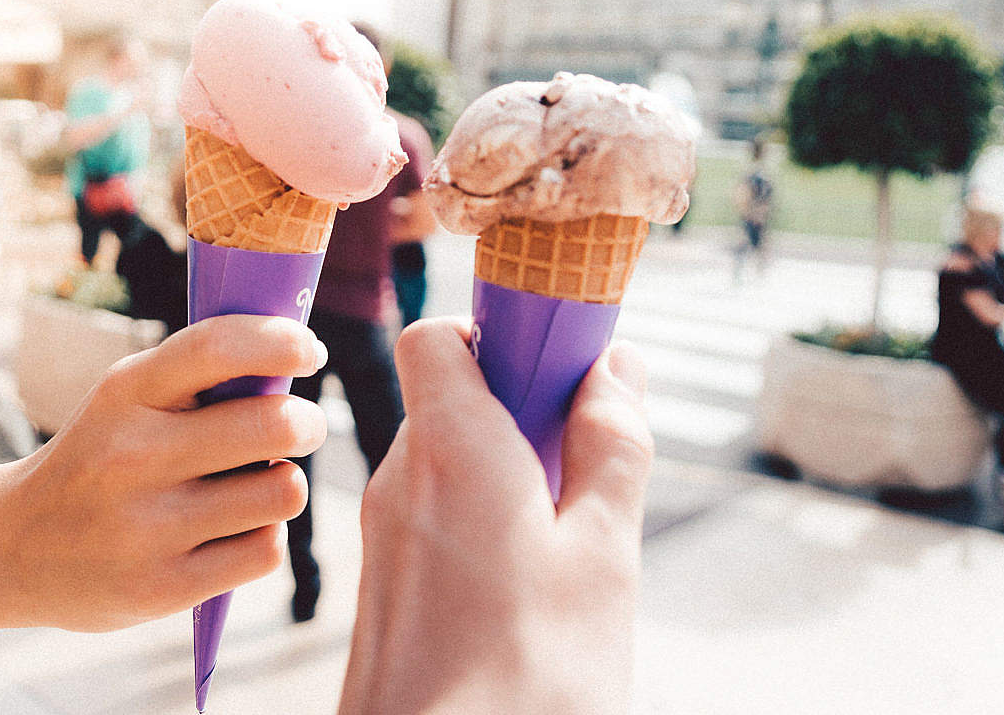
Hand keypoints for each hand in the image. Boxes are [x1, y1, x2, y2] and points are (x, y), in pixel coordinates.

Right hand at [0, 314, 327, 631]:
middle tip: (302, 428)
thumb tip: (300, 360)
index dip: (281, 342)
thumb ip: (201, 379)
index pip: (217, 347)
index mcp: (126, 393)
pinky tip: (231, 532)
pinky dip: (263, 537)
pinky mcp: (163, 587)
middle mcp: (133, 455)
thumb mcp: (127, 400)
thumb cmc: (102, 457)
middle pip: (276, 425)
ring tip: (255, 485)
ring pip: (284, 491)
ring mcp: (147, 526)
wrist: (12, 548)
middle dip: (308, 423)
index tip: (309, 352)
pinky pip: (266, 549)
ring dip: (284, 485)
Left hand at [338, 319, 651, 713]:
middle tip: (590, 468)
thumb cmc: (531, 673)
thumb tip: (618, 369)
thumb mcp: (603, 552)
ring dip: (510, 477)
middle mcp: (401, 477)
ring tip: (569, 544)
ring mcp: (385, 534)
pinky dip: (483, 525)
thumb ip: (611, 448)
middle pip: (453, 398)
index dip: (498, 331)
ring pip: (450, 464)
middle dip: (523, 414)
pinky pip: (434, 518)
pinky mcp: (385, 586)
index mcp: (451, 446)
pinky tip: (530, 588)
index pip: (438, 334)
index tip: (566, 367)